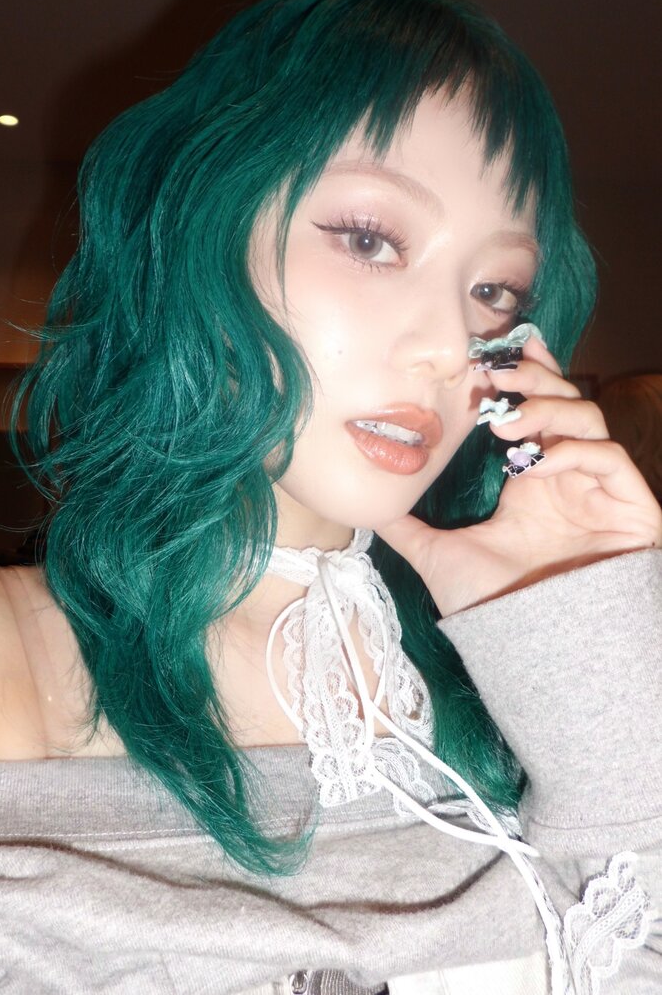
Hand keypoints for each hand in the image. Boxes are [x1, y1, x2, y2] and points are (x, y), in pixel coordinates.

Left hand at [376, 338, 661, 616]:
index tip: (498, 345)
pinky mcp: (631, 509)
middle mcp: (566, 477)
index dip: (525, 371)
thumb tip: (370, 505)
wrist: (530, 655)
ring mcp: (599, 491)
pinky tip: (537, 462)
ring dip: (548, 409)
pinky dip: (574, 450)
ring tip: (506, 421)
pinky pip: (610, 459)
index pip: (534, 408)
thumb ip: (406, 526)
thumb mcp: (437, 555)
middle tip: (495, 374)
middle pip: (565, 401)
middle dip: (533, 379)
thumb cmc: (493, 609)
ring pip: (589, 420)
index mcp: (529, 479)